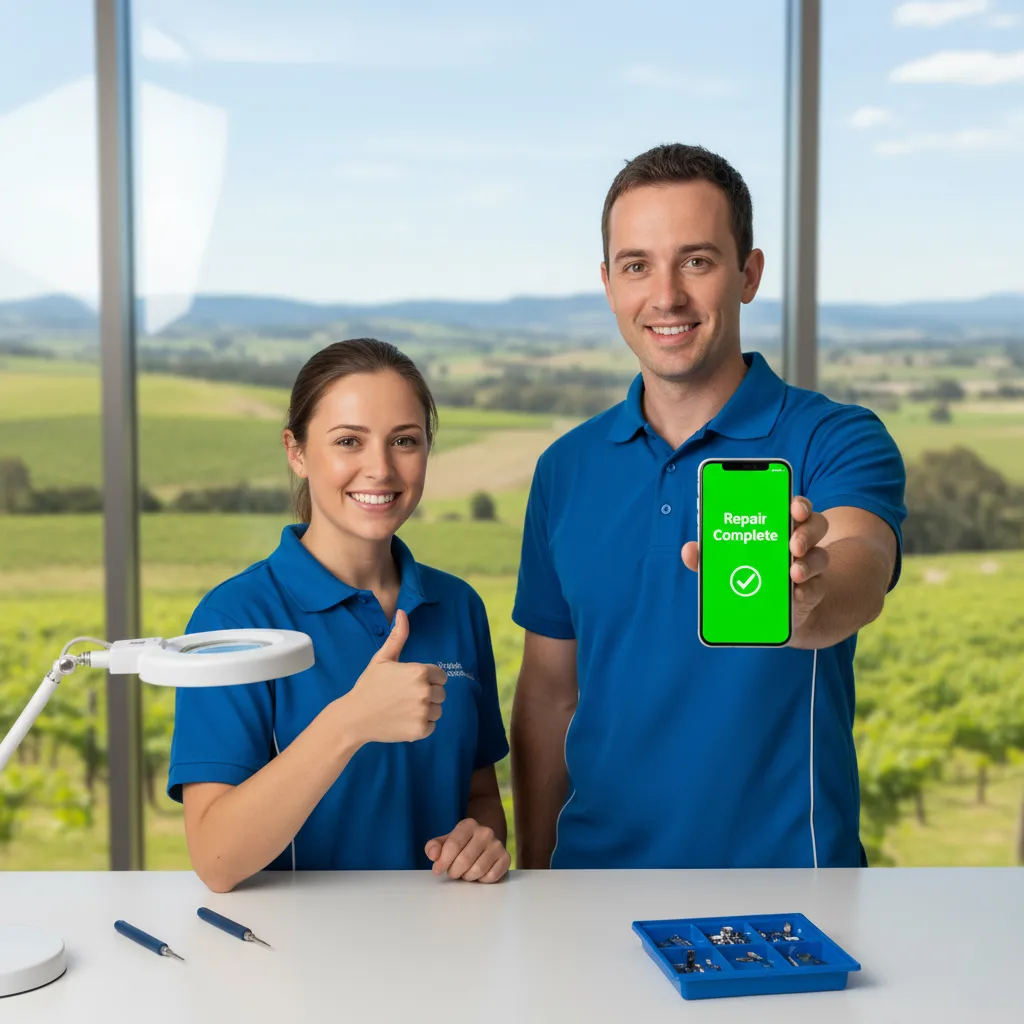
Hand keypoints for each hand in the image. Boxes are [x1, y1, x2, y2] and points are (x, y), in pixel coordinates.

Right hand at [341, 609, 446, 743]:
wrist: (354, 717)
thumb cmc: (369, 685)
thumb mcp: (382, 658)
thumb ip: (398, 637)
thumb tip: (402, 612)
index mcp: (419, 672)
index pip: (440, 676)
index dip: (427, 679)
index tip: (409, 683)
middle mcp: (424, 691)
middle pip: (441, 693)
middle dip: (427, 694)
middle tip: (405, 697)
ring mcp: (423, 712)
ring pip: (438, 710)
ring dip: (426, 710)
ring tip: (404, 708)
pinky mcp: (420, 731)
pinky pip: (432, 726)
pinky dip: (421, 725)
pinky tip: (404, 720)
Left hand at [424, 818, 510, 882]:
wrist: (483, 842)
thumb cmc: (460, 844)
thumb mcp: (445, 842)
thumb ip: (433, 847)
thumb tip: (433, 856)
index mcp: (468, 825)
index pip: (453, 845)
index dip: (442, 862)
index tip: (437, 870)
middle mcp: (485, 832)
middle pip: (464, 860)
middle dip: (454, 871)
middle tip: (453, 872)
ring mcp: (497, 844)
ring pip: (477, 871)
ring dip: (467, 876)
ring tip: (465, 872)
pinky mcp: (506, 858)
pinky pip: (491, 877)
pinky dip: (481, 880)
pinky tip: (479, 873)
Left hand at [681, 496, 830, 634]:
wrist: (766, 612)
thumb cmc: (744, 574)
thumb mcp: (723, 564)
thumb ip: (707, 556)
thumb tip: (688, 549)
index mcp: (778, 525)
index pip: (794, 506)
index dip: (798, 503)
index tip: (793, 506)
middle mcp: (798, 541)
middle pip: (815, 526)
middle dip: (805, 532)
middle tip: (793, 544)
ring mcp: (809, 566)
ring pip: (820, 556)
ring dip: (807, 563)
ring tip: (794, 573)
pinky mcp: (812, 591)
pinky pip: (816, 588)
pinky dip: (806, 590)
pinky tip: (795, 595)